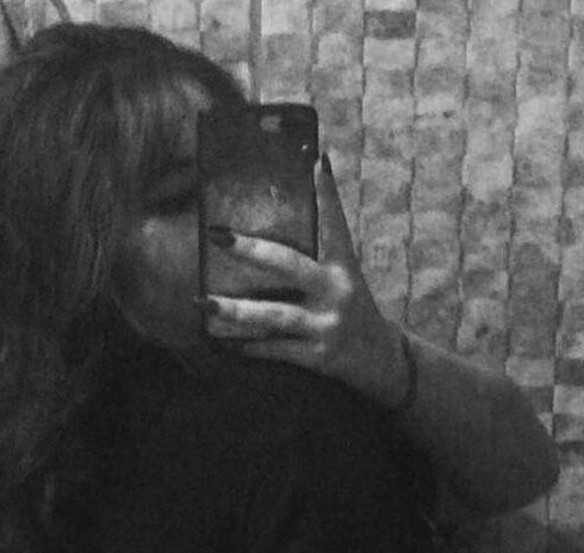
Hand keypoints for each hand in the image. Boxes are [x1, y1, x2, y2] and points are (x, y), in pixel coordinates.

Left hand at [198, 156, 411, 407]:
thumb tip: (276, 224)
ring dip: (237, 311)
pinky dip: (250, 346)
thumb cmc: (351, 309)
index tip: (317, 162)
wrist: (380, 359)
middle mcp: (336, 291)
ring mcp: (326, 324)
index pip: (335, 225)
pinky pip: (276, 349)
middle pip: (289, 265)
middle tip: (217, 236)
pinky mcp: (317, 356)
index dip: (327, 194)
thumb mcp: (344, 278)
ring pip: (275, 315)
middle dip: (251, 251)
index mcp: (343, 267)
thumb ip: (318, 254)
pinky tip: (225, 342)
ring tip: (204, 303)